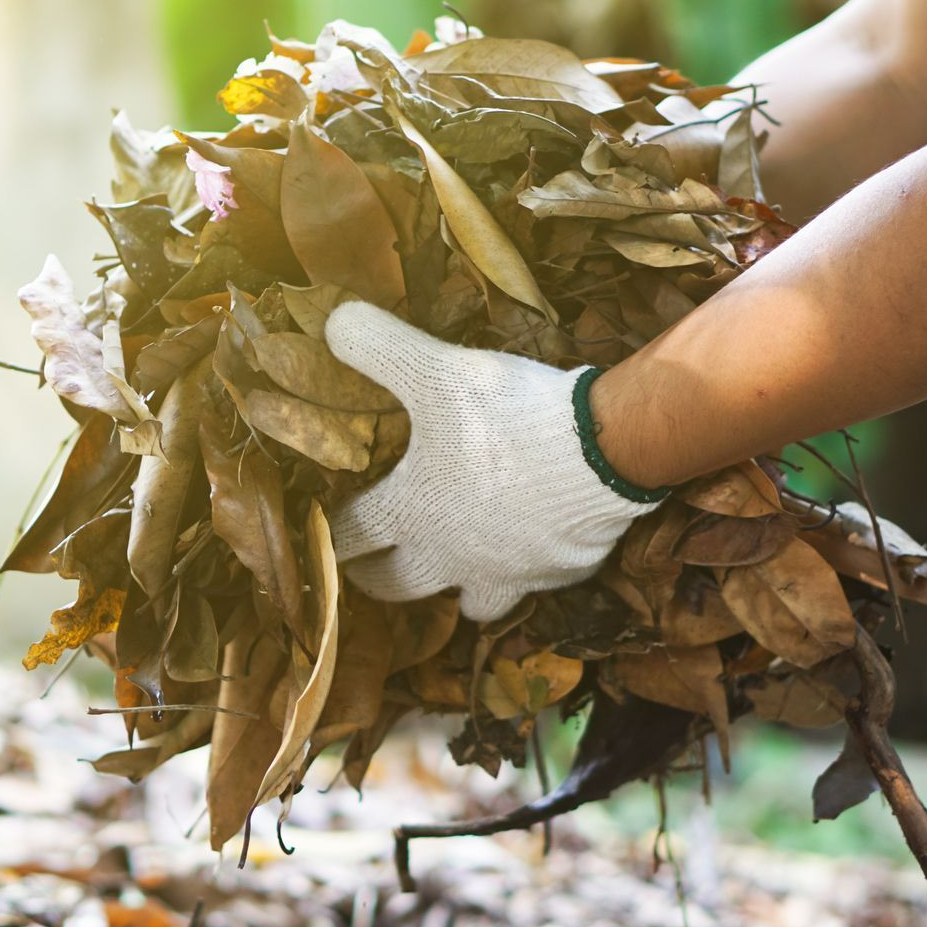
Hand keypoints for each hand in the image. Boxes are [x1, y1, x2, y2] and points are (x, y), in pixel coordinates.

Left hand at [323, 302, 666, 620]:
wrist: (598, 452)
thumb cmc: (507, 415)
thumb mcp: (434, 368)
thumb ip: (377, 346)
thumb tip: (331, 321)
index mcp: (407, 513)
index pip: (349, 536)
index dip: (332, 531)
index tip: (328, 527)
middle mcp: (447, 557)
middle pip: (396, 586)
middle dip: (376, 577)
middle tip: (373, 563)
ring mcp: (502, 573)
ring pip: (466, 605)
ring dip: (453, 592)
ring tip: (454, 571)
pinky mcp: (551, 576)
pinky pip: (529, 588)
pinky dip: (522, 575)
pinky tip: (529, 549)